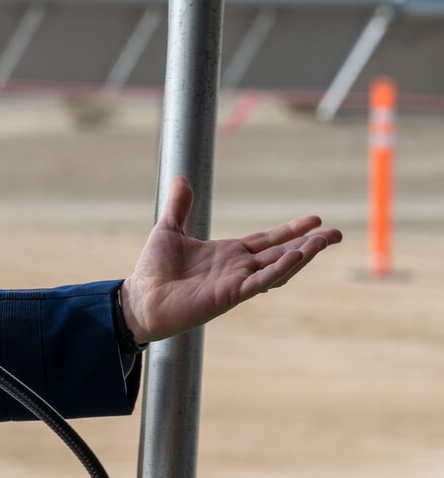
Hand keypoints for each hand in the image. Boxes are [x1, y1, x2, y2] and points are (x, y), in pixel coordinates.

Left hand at [123, 176, 341, 344]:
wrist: (140, 299)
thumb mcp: (167, 230)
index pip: (267, 240)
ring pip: (278, 268)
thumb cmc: (153, 270)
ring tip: (323, 242)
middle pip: (281, 253)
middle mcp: (238, 268)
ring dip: (301, 256)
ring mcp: (237, 282)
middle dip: (310, 244)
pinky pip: (260, 281)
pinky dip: (278, 269)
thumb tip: (181, 178)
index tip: (315, 219)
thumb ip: (179, 207)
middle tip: (337, 233)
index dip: (290, 230)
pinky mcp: (230, 295)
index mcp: (228, 254)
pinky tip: (295, 256)